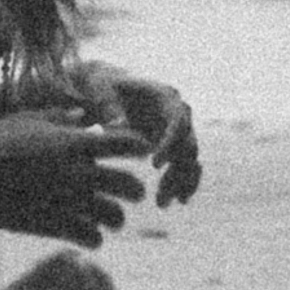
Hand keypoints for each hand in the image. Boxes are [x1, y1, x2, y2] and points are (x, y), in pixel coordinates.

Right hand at [0, 108, 150, 247]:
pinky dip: (95, 238)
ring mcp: (66, 202)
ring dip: (117, 218)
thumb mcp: (26, 121)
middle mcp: (77, 173)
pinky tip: (91, 236)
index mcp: (73, 144)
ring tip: (114, 219)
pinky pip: (90, 237)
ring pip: (114, 216)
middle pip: (129, 185)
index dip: (138, 146)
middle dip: (136, 189)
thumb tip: (82, 115)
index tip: (139, 150)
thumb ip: (58, 117)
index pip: (125, 143)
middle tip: (136, 192)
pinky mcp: (52, 226)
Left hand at [72, 63, 201, 205]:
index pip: (177, 120)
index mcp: (165, 95)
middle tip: (159, 199)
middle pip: (188, 143)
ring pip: (189, 158)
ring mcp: (178, 128)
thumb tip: (115, 125)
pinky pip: (185, 163)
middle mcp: (179, 111)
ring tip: (163, 204)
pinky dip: (183, 180)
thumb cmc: (101, 85)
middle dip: (177, 172)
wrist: (106, 86)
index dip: (169, 142)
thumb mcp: (100, 89)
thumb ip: (108, 105)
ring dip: (181, 181)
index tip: (154, 165)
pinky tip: (178, 200)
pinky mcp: (172, 142)